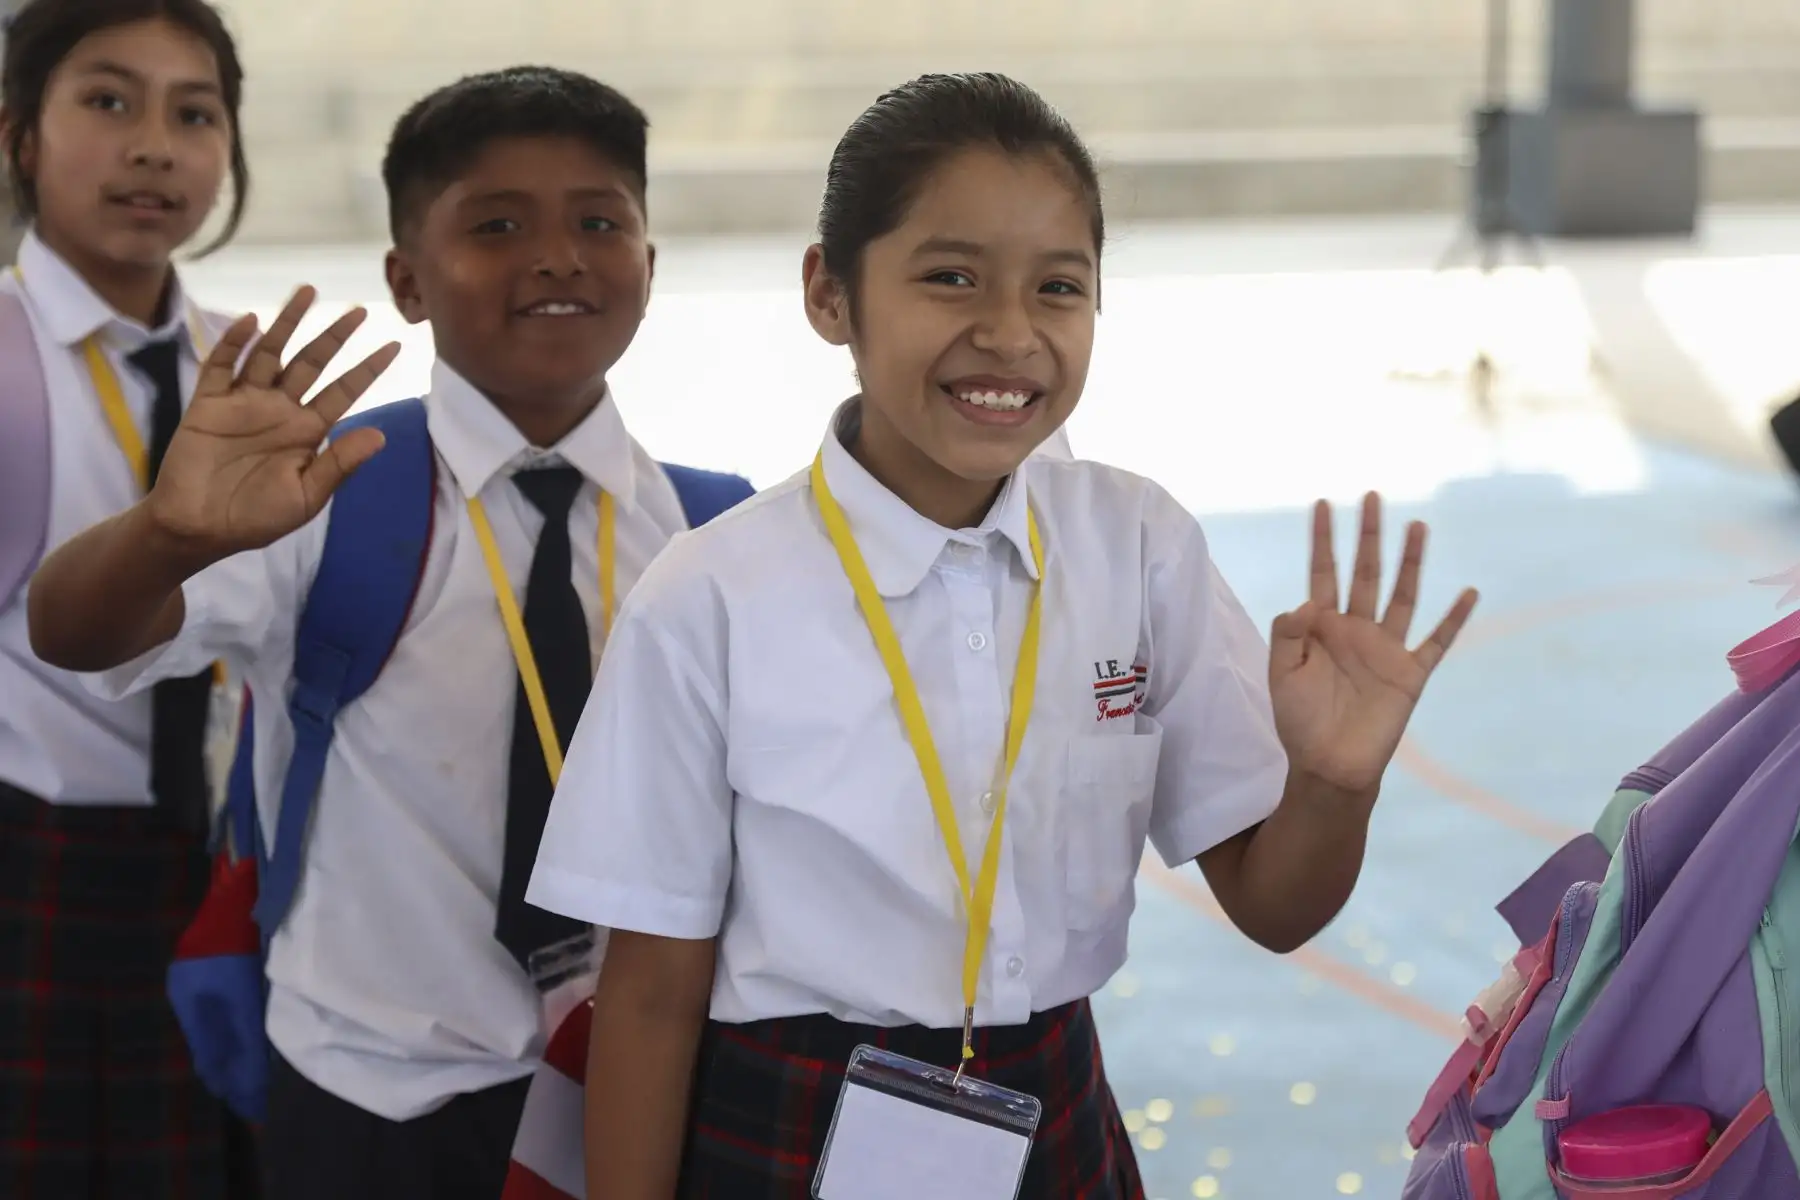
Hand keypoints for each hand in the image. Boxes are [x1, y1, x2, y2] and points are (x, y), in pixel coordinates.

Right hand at [146, 286, 400, 555]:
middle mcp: (280, 409)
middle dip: (334, 337)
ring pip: (269, 353)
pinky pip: (222, 366)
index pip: (344, 392)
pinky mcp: (208, 404)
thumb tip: (380, 435)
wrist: (198, 528)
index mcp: (307, 431)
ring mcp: (244, 402)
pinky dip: (234, 343)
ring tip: (307, 292)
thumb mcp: (307, 496)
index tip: (394, 346)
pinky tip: (251, 323)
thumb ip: (339, 464)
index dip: (367, 369)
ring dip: (287, 323)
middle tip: (359, 310)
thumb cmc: (256, 518)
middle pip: (311, 363)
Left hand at [1268, 493, 1477, 796]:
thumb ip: (1289, 634)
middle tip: (1373, 496)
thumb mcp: (1282, 674)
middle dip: (1367, 536)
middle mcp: (1357, 629)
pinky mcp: (1410, 674)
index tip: (1321, 503)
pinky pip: (1437, 641)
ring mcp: (1386, 649)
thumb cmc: (1300, 720)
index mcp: (1322, 627)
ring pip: (1402, 596)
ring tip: (1417, 525)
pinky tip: (1469, 593)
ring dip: (1410, 562)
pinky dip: (1454, 618)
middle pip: (1364, 573)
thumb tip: (1307, 602)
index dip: (1322, 540)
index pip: (1323, 573)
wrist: (1329, 765)